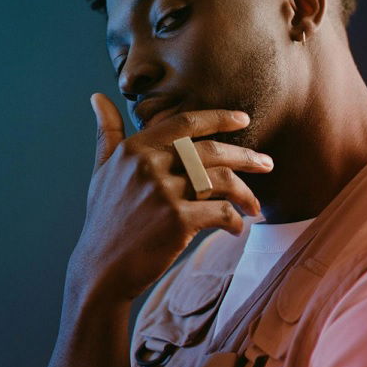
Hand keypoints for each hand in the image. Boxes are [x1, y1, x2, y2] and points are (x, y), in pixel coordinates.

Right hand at [67, 93, 273, 302]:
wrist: (101, 270)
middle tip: (268, 164)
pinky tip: (237, 227)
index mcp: (135, 149)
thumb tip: (98, 96)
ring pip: (222, 180)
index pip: (185, 123)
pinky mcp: (178, 220)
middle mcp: (149, 165)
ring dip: (246, 193)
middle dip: (246, 157)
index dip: (219, 118)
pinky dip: (235, 220)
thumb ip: (107, 132)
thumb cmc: (106, 218)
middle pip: (211, 151)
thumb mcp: (102, 170)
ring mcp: (164, 192)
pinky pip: (221, 211)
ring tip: (255, 206)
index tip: (244, 119)